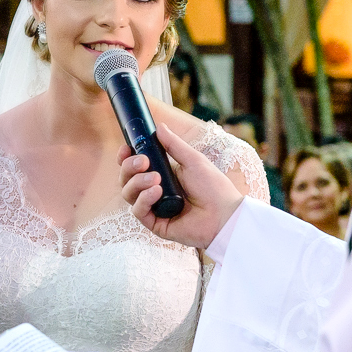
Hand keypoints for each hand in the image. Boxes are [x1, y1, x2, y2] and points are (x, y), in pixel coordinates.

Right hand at [119, 124, 244, 249]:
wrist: (225, 214)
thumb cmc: (214, 188)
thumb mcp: (193, 160)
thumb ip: (174, 145)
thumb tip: (159, 127)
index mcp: (162, 174)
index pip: (134, 167)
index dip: (126, 158)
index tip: (126, 149)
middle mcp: (154, 191)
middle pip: (126, 179)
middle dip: (129, 167)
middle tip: (143, 162)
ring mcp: (154, 208)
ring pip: (128, 194)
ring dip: (137, 183)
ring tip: (155, 179)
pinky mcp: (156, 224)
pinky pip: (138, 211)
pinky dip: (143, 199)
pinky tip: (156, 192)